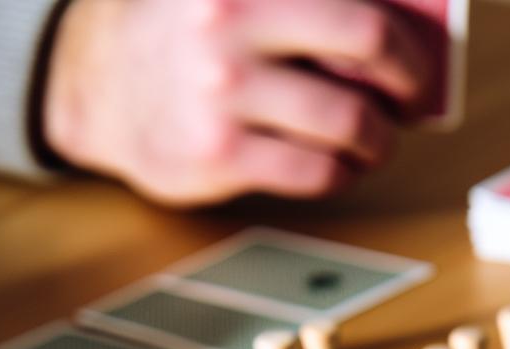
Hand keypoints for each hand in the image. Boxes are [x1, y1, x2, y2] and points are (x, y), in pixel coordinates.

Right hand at [41, 0, 431, 205]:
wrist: (90, 87)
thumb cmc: (180, 31)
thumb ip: (297, 3)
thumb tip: (400, 16)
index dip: (405, 24)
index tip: (419, 44)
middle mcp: (228, 16)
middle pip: (366, 40)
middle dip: (409, 71)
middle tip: (412, 90)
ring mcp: (222, 88)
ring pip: (350, 118)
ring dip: (380, 136)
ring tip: (377, 138)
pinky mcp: (218, 153)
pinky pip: (317, 170)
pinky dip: (344, 171)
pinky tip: (339, 164)